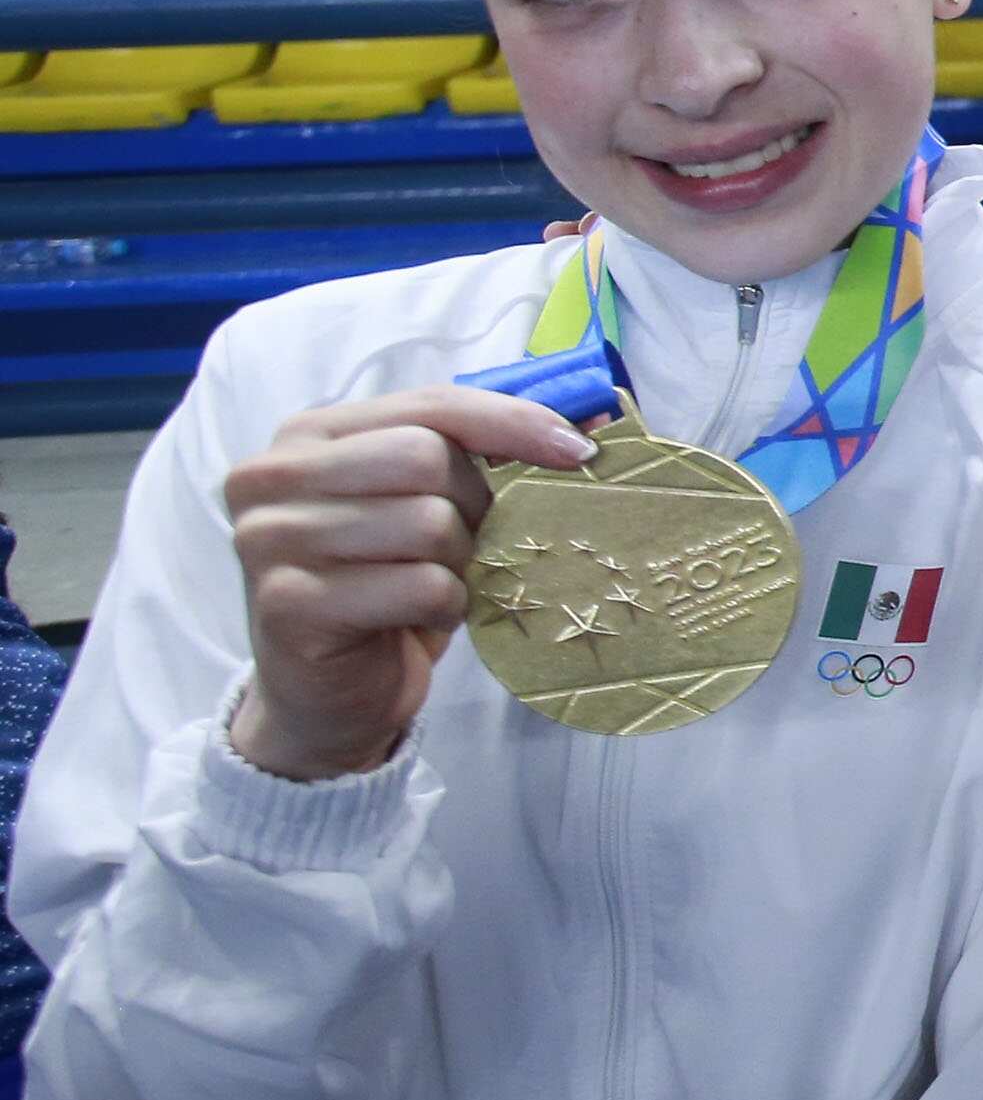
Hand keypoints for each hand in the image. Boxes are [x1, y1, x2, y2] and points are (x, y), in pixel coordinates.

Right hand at [225, 386, 597, 781]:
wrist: (328, 694)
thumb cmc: (387, 586)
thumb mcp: (426, 503)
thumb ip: (478, 451)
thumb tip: (594, 417)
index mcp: (309, 434)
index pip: (431, 404)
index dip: (513, 422)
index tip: (579, 451)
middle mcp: (272, 477)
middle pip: (427, 457)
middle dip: (474, 505)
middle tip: (469, 544)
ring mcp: (270, 539)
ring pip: (427, 523)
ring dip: (458, 561)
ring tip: (435, 582)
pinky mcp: (288, 603)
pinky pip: (419, 586)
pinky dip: (444, 605)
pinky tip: (417, 619)